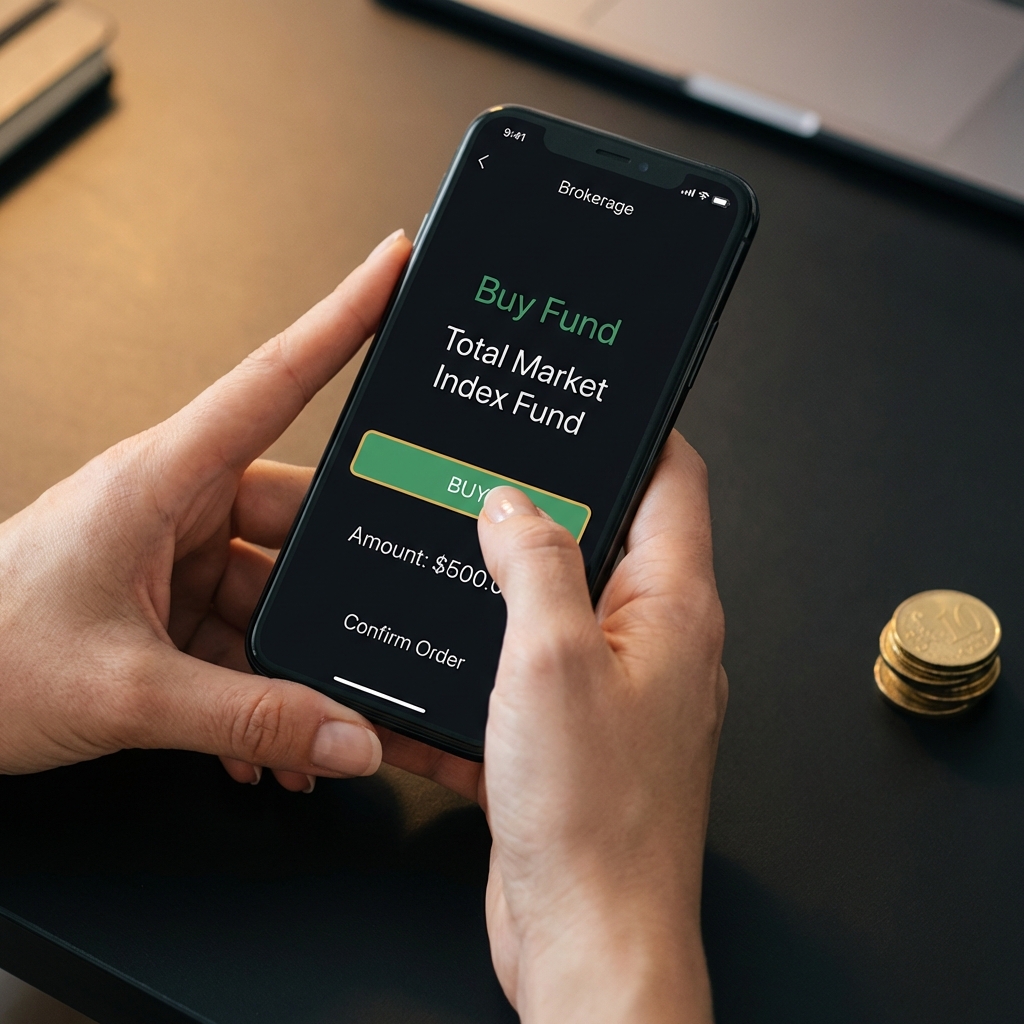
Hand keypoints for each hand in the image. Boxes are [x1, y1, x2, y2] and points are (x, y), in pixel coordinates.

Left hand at [0, 229, 412, 789]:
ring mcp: (172, 554)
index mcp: (162, 479)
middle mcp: (175, 503)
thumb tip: (348, 736)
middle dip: (337, 586)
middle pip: (298, 519)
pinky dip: (257, 685)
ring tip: (310, 727)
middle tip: (382, 630)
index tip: (394, 268)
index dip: (343, 318)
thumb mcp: (125, 691)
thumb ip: (249, 720)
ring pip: (273, 589)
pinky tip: (259, 742)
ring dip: (292, 661)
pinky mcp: (165, 600)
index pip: (275, 381)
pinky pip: (239, 631)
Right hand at [439, 435, 724, 1022]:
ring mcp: (612, 689)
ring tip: (452, 552)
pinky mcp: (571, 734)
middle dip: (548, 502)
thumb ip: (536, 564)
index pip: (672, 481)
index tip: (589, 403)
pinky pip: (525, 673)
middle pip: (609, 536)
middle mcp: (653, 642)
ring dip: (506, 582)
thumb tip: (513, 503)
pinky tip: (433, 658)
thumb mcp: (551, 661)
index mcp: (673, 607)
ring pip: (558, 604)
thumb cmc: (595, 819)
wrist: (587, 943)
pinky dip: (482, 659)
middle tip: (492, 471)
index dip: (634, 431)